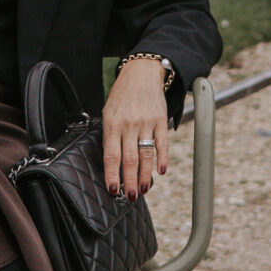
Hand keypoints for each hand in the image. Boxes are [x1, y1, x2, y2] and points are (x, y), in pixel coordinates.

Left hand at [104, 57, 168, 202]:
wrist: (141, 73)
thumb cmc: (122, 95)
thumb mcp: (108, 112)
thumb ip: (110, 135)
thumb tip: (112, 163)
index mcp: (112, 124)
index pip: (111, 155)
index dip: (112, 175)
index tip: (113, 190)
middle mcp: (128, 125)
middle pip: (129, 159)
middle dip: (129, 181)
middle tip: (130, 197)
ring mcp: (146, 123)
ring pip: (145, 155)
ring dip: (145, 175)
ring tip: (143, 189)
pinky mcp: (160, 120)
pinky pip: (162, 143)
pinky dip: (162, 158)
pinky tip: (161, 171)